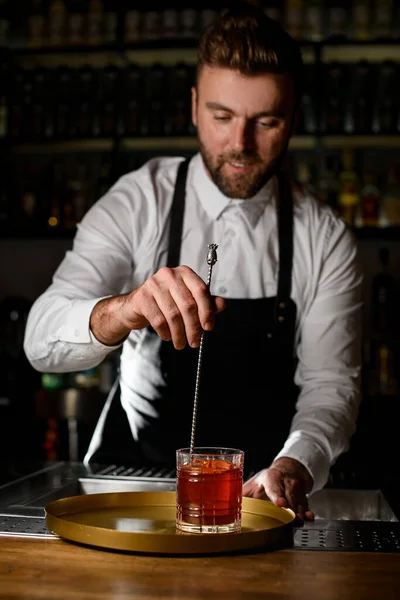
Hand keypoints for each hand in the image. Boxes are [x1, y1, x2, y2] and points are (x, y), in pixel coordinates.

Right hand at [90, 266, 224, 347]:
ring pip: (173, 314)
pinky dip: (165, 332)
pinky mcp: (142, 297)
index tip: (208, 327)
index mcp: (184, 273)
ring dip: (179, 334)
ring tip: (181, 344)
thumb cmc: (165, 302)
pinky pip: (158, 320)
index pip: (201, 290)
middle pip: (188, 305)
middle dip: (193, 328)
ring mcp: (154, 284)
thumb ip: (205, 302)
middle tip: (195, 342)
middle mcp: (169, 274)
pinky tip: (167, 337)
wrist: (136, 305)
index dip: (207, 311)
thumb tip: (222, 305)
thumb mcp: (187, 300)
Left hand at [242, 457, 314, 519]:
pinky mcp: (303, 494)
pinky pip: (306, 503)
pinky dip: (307, 511)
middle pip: (289, 496)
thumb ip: (242, 494)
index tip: (280, 503)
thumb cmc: (267, 480)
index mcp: (270, 478)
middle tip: (293, 518)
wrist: (287, 470)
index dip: (277, 495)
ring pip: (298, 500)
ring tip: (299, 520)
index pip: (274, 487)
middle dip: (291, 507)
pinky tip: (309, 517)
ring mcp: (295, 488)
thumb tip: (228, 505)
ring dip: (299, 511)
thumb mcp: (253, 483)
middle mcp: (285, 481)